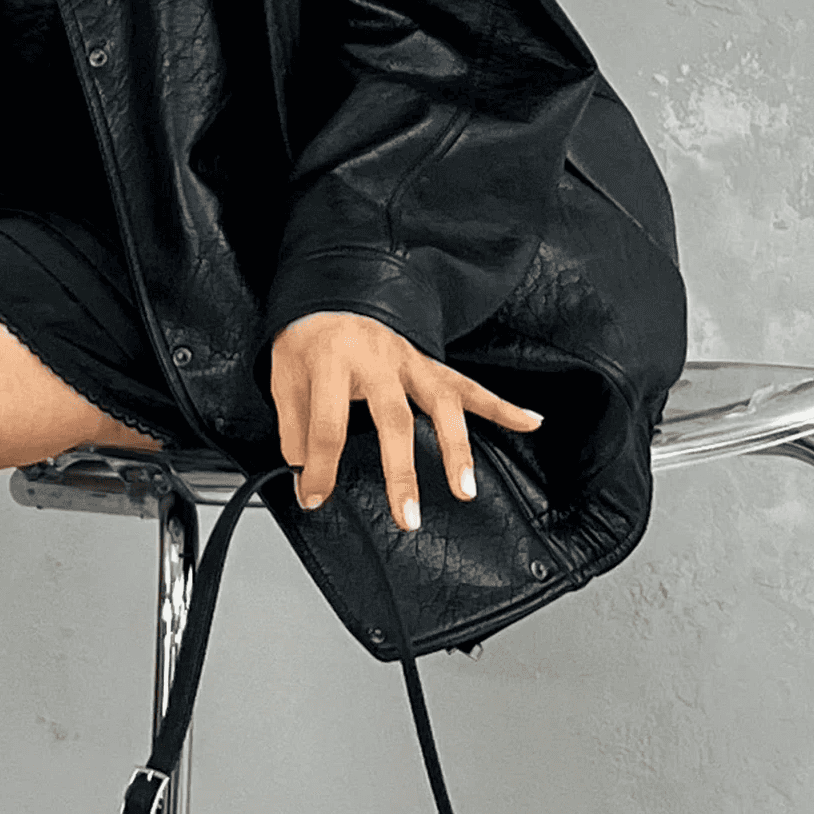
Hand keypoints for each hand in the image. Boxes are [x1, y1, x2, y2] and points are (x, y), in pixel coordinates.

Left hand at [267, 310, 541, 528]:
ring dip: (456, 449)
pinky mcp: (429, 364)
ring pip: (440, 405)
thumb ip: (294, 428)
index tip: (315, 497)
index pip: (327, 425)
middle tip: (408, 517)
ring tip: (465, 490)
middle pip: (393, 420)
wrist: (329, 296)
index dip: (320, 468)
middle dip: (401, 473)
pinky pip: (469, 386)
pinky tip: (529, 422)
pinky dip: (501, 405)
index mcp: (332, 361)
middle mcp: (377, 360)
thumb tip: (303, 477)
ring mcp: (409, 361)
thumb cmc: (307, 341)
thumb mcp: (283, 379)